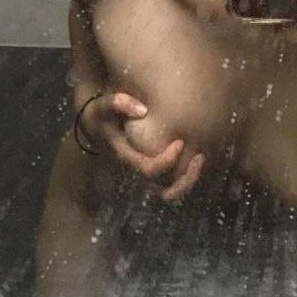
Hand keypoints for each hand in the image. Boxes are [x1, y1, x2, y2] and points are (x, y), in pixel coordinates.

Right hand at [77, 91, 203, 203]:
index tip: (180, 142)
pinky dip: (186, 176)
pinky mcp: (153, 168)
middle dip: (185, 179)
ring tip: (201, 160)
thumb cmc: (101, 115)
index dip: (167, 160)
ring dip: (188, 182)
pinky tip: (196, 155)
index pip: (148, 169)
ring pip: (169, 193)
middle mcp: (136, 170)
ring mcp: (145, 172)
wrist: (94, 125)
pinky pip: (172, 183)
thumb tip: (142, 109)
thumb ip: (117, 103)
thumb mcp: (102, 107)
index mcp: (127, 157)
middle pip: (164, 191)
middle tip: (199, 157)